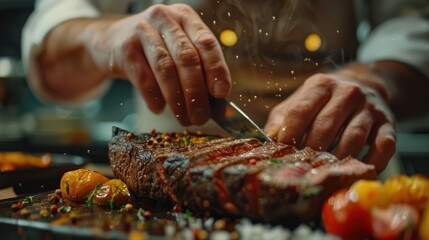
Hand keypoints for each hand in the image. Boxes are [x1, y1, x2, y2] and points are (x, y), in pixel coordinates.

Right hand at [93, 4, 230, 125]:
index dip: (217, 69)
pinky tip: (159, 109)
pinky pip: (143, 77)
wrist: (111, 40)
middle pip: (186, 57)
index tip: (222, 93)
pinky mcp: (124, 48)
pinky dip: (154, 97)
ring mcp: (142, 31)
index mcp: (186, 17)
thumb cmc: (155, 48)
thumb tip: (218, 105)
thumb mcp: (178, 49)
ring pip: (165, 68)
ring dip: (177, 99)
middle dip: (196, 92)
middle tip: (201, 117)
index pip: (207, 42)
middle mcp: (165, 19)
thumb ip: (199, 70)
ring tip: (184, 118)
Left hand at [264, 73, 395, 172]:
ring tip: (324, 173)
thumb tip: (267, 144)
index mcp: (320, 86)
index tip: (281, 152)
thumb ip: (282, 119)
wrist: (365, 85)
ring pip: (353, 139)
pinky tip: (355, 172)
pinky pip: (383, 147)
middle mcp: (347, 93)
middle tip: (302, 167)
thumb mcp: (300, 101)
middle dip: (311, 151)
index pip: (300, 111)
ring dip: (337, 160)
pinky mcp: (388, 124)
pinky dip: (370, 163)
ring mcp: (370, 108)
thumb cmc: (324, 100)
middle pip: (325, 127)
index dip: (289, 134)